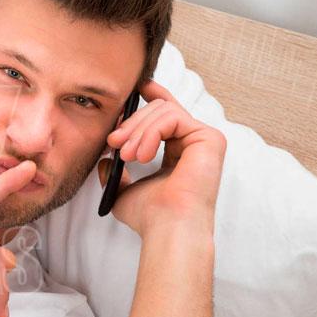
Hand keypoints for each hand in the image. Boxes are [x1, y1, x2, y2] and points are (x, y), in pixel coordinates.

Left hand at [100, 80, 226, 237]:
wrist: (167, 228)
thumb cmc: (150, 216)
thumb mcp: (122, 191)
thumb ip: (116, 172)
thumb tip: (106, 159)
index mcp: (179, 153)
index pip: (167, 113)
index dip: (152, 95)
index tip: (136, 88)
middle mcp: (194, 143)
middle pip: (158, 110)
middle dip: (130, 123)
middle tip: (113, 143)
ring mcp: (204, 139)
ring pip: (163, 111)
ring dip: (137, 130)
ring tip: (127, 155)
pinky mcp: (210, 138)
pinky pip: (172, 117)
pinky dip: (150, 132)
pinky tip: (142, 155)